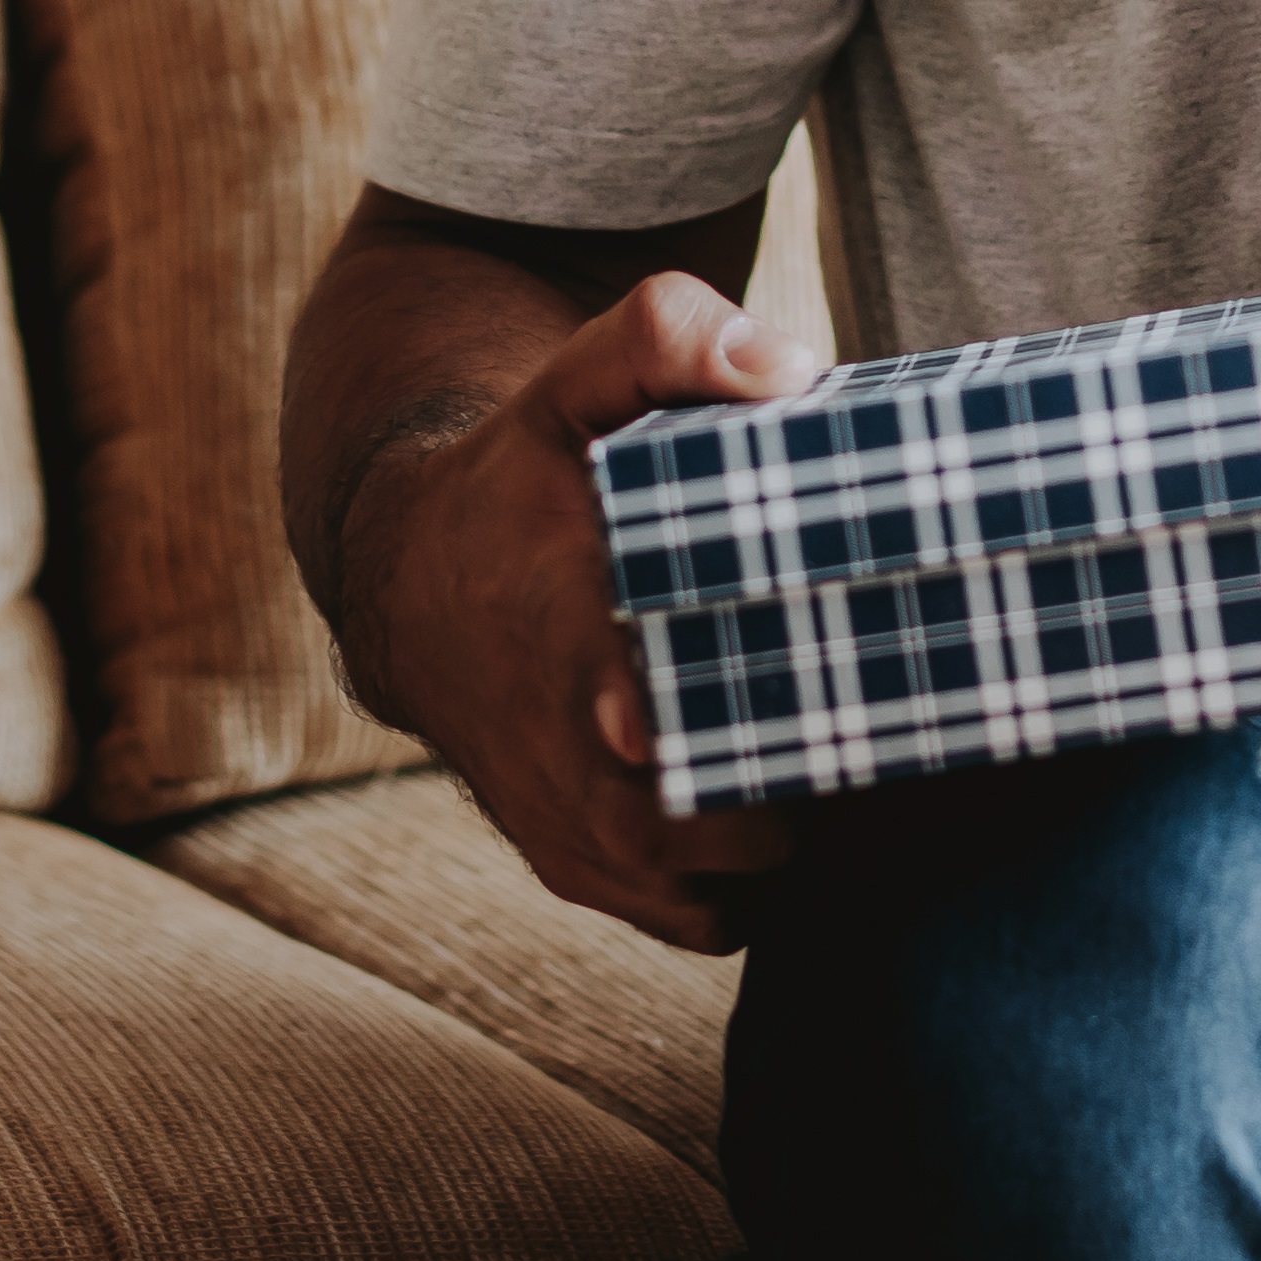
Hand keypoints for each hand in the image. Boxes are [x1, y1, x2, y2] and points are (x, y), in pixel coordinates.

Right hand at [337, 270, 819, 955]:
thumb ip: (668, 338)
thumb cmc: (519, 476)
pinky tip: (772, 798)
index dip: (742, 741)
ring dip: (785, 839)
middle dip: (799, 786)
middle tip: (850, 710)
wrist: (410, 578)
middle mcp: (572, 758)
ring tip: (814, 747)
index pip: (660, 729)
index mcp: (573, 633)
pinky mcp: (580, 869)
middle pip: (726, 833)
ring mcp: (576, 830)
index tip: (795, 708)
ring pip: (726, 891)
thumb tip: (792, 372)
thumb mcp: (575, 380)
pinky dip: (749, 886)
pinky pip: (705, 922)